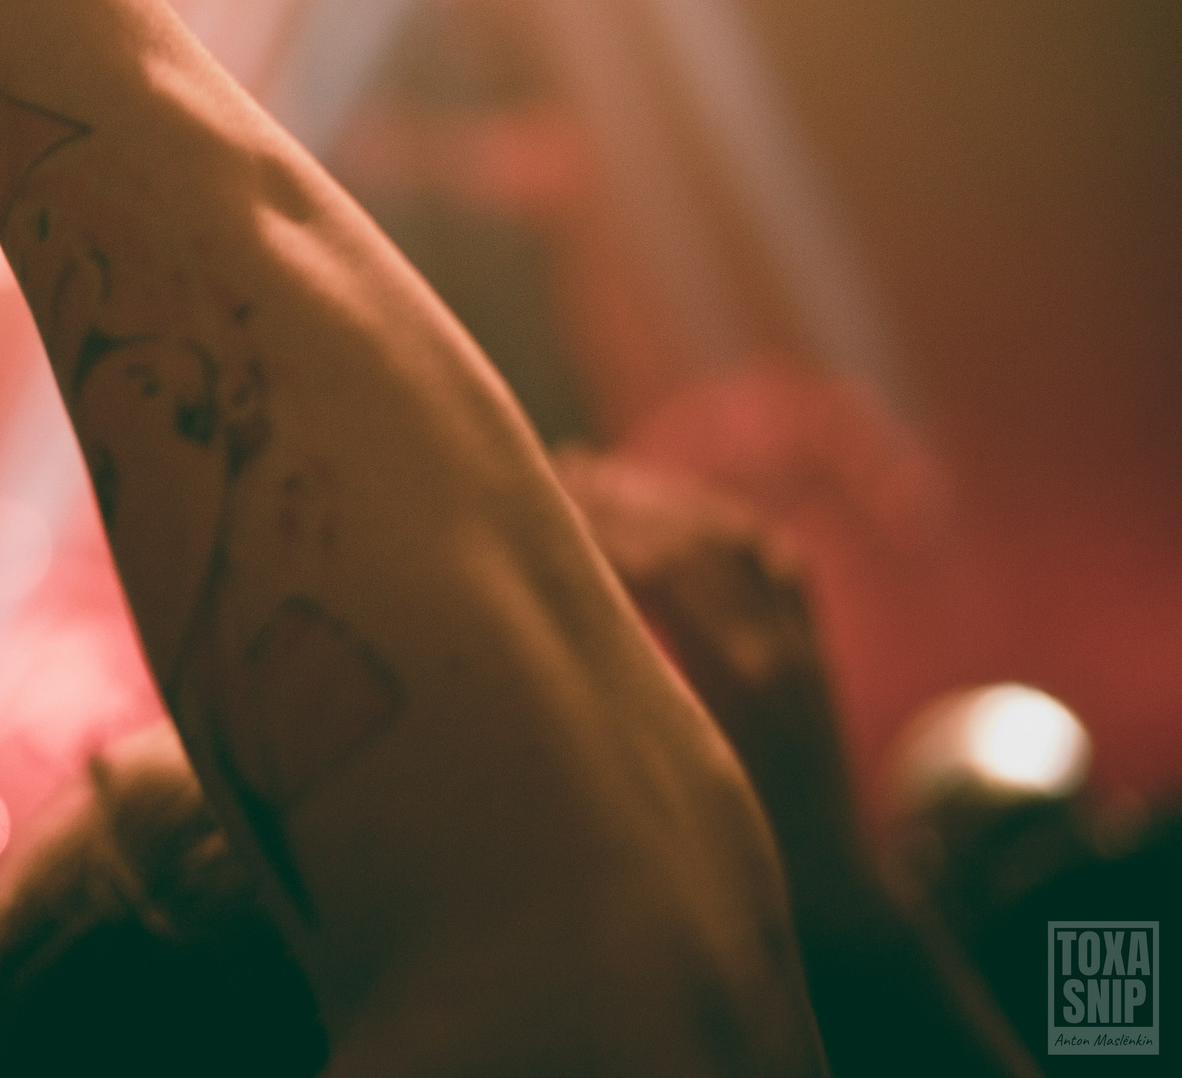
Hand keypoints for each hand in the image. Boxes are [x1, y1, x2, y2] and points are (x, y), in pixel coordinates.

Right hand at [556, 450, 865, 910]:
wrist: (837, 897)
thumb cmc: (735, 858)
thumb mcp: (667, 784)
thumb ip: (619, 704)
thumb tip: (536, 638)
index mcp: (739, 680)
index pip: (657, 568)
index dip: (593, 527)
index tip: (528, 502)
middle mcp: (775, 646)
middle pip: (686, 538)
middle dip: (613, 499)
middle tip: (540, 469)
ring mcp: (801, 640)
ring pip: (727, 535)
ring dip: (658, 499)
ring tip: (588, 472)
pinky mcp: (812, 643)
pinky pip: (765, 554)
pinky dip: (711, 519)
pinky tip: (667, 508)